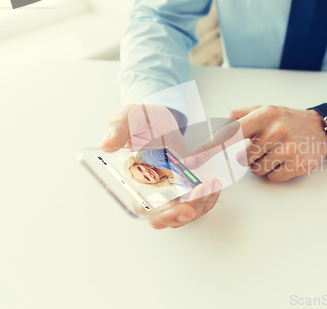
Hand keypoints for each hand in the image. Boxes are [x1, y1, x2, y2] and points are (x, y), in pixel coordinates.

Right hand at [100, 104, 221, 228]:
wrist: (160, 116)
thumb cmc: (140, 119)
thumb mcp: (128, 118)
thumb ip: (117, 130)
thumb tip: (106, 145)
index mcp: (133, 181)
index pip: (145, 209)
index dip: (163, 214)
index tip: (183, 211)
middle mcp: (151, 191)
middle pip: (168, 217)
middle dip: (187, 213)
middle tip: (202, 195)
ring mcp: (169, 190)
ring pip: (185, 212)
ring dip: (201, 204)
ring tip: (212, 185)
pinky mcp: (184, 185)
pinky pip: (196, 201)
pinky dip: (207, 197)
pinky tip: (214, 184)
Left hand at [185, 105, 326, 181]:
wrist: (320, 129)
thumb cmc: (287, 120)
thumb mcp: (265, 109)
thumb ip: (240, 115)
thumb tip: (218, 123)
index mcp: (264, 114)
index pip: (231, 133)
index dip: (209, 148)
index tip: (192, 161)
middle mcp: (276, 130)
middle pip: (242, 158)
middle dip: (248, 156)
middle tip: (264, 146)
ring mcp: (289, 148)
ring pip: (256, 170)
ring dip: (261, 165)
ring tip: (276, 152)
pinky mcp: (298, 165)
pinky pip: (272, 177)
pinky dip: (275, 172)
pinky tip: (286, 160)